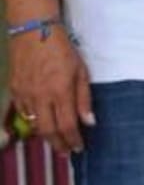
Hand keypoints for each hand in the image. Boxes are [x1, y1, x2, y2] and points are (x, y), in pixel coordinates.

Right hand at [8, 25, 93, 153]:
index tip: (79, 148)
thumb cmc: (62, 49)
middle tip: (66, 152)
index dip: (73, 140)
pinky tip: (41, 123)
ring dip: (45, 136)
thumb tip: (89, 121)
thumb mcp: (81, 71)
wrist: (33, 32)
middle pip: (48, 131)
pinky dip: (33, 122)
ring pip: (34, 125)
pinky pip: (23, 113)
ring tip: (56, 141)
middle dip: (58, 145)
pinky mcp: (14, 90)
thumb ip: (84, 98)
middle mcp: (40, 97)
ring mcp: (24, 95)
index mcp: (60, 91)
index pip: (67, 125)